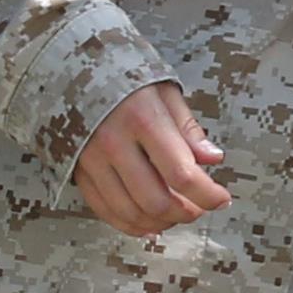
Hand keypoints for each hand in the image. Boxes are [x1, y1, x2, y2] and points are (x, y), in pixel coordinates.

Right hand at [76, 81, 230, 236]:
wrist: (70, 69)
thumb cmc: (126, 79)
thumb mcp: (164, 92)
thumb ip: (188, 129)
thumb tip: (213, 159)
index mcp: (142, 119)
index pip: (181, 173)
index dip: (207, 194)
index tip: (221, 199)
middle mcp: (114, 143)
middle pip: (155, 199)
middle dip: (185, 212)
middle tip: (199, 208)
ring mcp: (92, 160)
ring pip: (130, 211)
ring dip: (160, 222)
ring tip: (177, 214)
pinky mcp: (78, 170)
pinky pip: (104, 210)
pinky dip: (130, 224)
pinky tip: (149, 223)